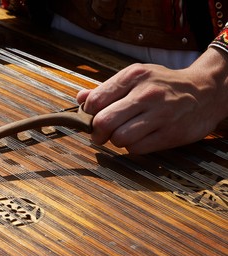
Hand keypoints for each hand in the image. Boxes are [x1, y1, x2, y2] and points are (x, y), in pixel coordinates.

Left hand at [77, 47, 227, 153]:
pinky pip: (136, 149)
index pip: (95, 100)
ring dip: (115, 141)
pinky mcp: (170, 134)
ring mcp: (160, 115)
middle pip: (104, 122)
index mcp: (134, 76)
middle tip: (100, 134)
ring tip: (122, 134)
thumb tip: (80, 98)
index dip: (88, 113)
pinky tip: (138, 138)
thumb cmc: (164, 84)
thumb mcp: (136, 76)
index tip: (92, 117)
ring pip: (119, 138)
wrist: (206, 91)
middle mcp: (146, 94)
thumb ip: (106, 88)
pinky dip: (131, 147)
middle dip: (96, 132)